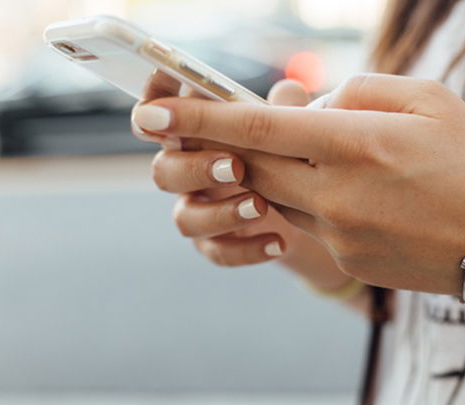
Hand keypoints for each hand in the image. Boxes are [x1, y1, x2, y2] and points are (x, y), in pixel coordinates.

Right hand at [131, 80, 348, 289]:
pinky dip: (247, 249)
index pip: (160, 116)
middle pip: (164, 171)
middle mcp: (188, 171)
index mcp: (196, 134)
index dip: (153, 105)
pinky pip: (217, 251)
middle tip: (236, 166)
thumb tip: (289, 91)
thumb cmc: (289, 154)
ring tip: (261, 206)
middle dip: (196, 168)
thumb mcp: (292, 129)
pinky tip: (278, 242)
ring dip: (221, 213)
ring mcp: (199, 210)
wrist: (310, 211)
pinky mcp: (216, 243)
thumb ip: (286, 109)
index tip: (164, 103)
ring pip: (185, 218)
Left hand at [132, 73, 464, 293]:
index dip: (199, 118)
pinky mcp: (347, 259)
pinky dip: (315, 201)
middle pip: (253, 165)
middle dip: (227, 146)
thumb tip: (308, 104)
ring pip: (278, 196)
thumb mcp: (429, 100)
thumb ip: (359, 91)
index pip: (259, 127)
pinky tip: (360, 195)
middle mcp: (338, 193)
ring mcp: (340, 234)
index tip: (151, 114)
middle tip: (217, 130)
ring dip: (279, 172)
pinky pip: (310, 223)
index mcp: (358, 143)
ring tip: (327, 158)